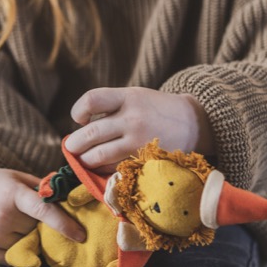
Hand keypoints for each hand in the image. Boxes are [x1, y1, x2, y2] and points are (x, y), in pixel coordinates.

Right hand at [0, 159, 85, 263]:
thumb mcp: (20, 178)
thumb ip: (45, 192)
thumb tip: (73, 205)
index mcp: (12, 194)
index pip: (43, 212)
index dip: (65, 225)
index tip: (81, 236)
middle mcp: (0, 216)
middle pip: (37, 231)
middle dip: (39, 227)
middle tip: (25, 216)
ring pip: (26, 247)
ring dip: (26, 239)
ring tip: (10, 223)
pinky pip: (12, 259)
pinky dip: (14, 249)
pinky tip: (2, 233)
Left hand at [64, 87, 214, 168]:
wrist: (194, 123)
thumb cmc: (156, 110)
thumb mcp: (135, 97)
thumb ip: (110, 107)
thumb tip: (79, 128)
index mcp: (128, 97)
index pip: (92, 100)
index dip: (78, 111)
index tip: (80, 119)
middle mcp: (132, 118)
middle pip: (91, 132)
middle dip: (75, 144)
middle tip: (72, 147)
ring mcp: (138, 141)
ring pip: (99, 155)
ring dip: (86, 160)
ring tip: (85, 159)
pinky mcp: (144, 160)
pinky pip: (113, 168)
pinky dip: (103, 170)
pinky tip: (102, 167)